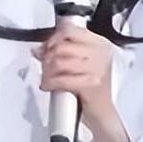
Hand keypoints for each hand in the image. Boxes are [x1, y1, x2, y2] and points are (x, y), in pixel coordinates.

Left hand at [35, 21, 127, 141]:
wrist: (103, 112)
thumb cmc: (93, 89)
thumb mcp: (83, 64)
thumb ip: (63, 52)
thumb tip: (39, 49)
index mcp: (100, 44)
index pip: (71, 30)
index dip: (53, 38)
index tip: (46, 47)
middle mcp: (100, 53)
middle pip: (61, 46)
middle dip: (47, 57)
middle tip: (44, 65)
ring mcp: (96, 69)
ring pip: (58, 61)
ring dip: (46, 71)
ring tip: (47, 77)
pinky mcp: (90, 84)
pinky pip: (60, 79)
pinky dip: (49, 83)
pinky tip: (48, 86)